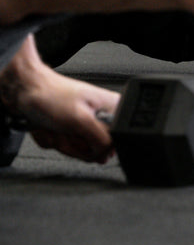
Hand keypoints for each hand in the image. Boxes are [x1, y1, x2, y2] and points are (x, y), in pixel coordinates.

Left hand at [1, 38, 116, 162]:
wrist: (24, 90)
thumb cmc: (51, 95)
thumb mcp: (81, 119)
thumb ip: (102, 139)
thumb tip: (107, 154)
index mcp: (113, 108)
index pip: (118, 140)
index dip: (99, 146)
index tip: (83, 138)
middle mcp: (102, 116)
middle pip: (97, 148)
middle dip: (74, 143)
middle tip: (65, 130)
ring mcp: (86, 124)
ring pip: (79, 150)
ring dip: (61, 141)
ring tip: (55, 126)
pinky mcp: (72, 129)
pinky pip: (66, 146)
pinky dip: (53, 139)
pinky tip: (49, 127)